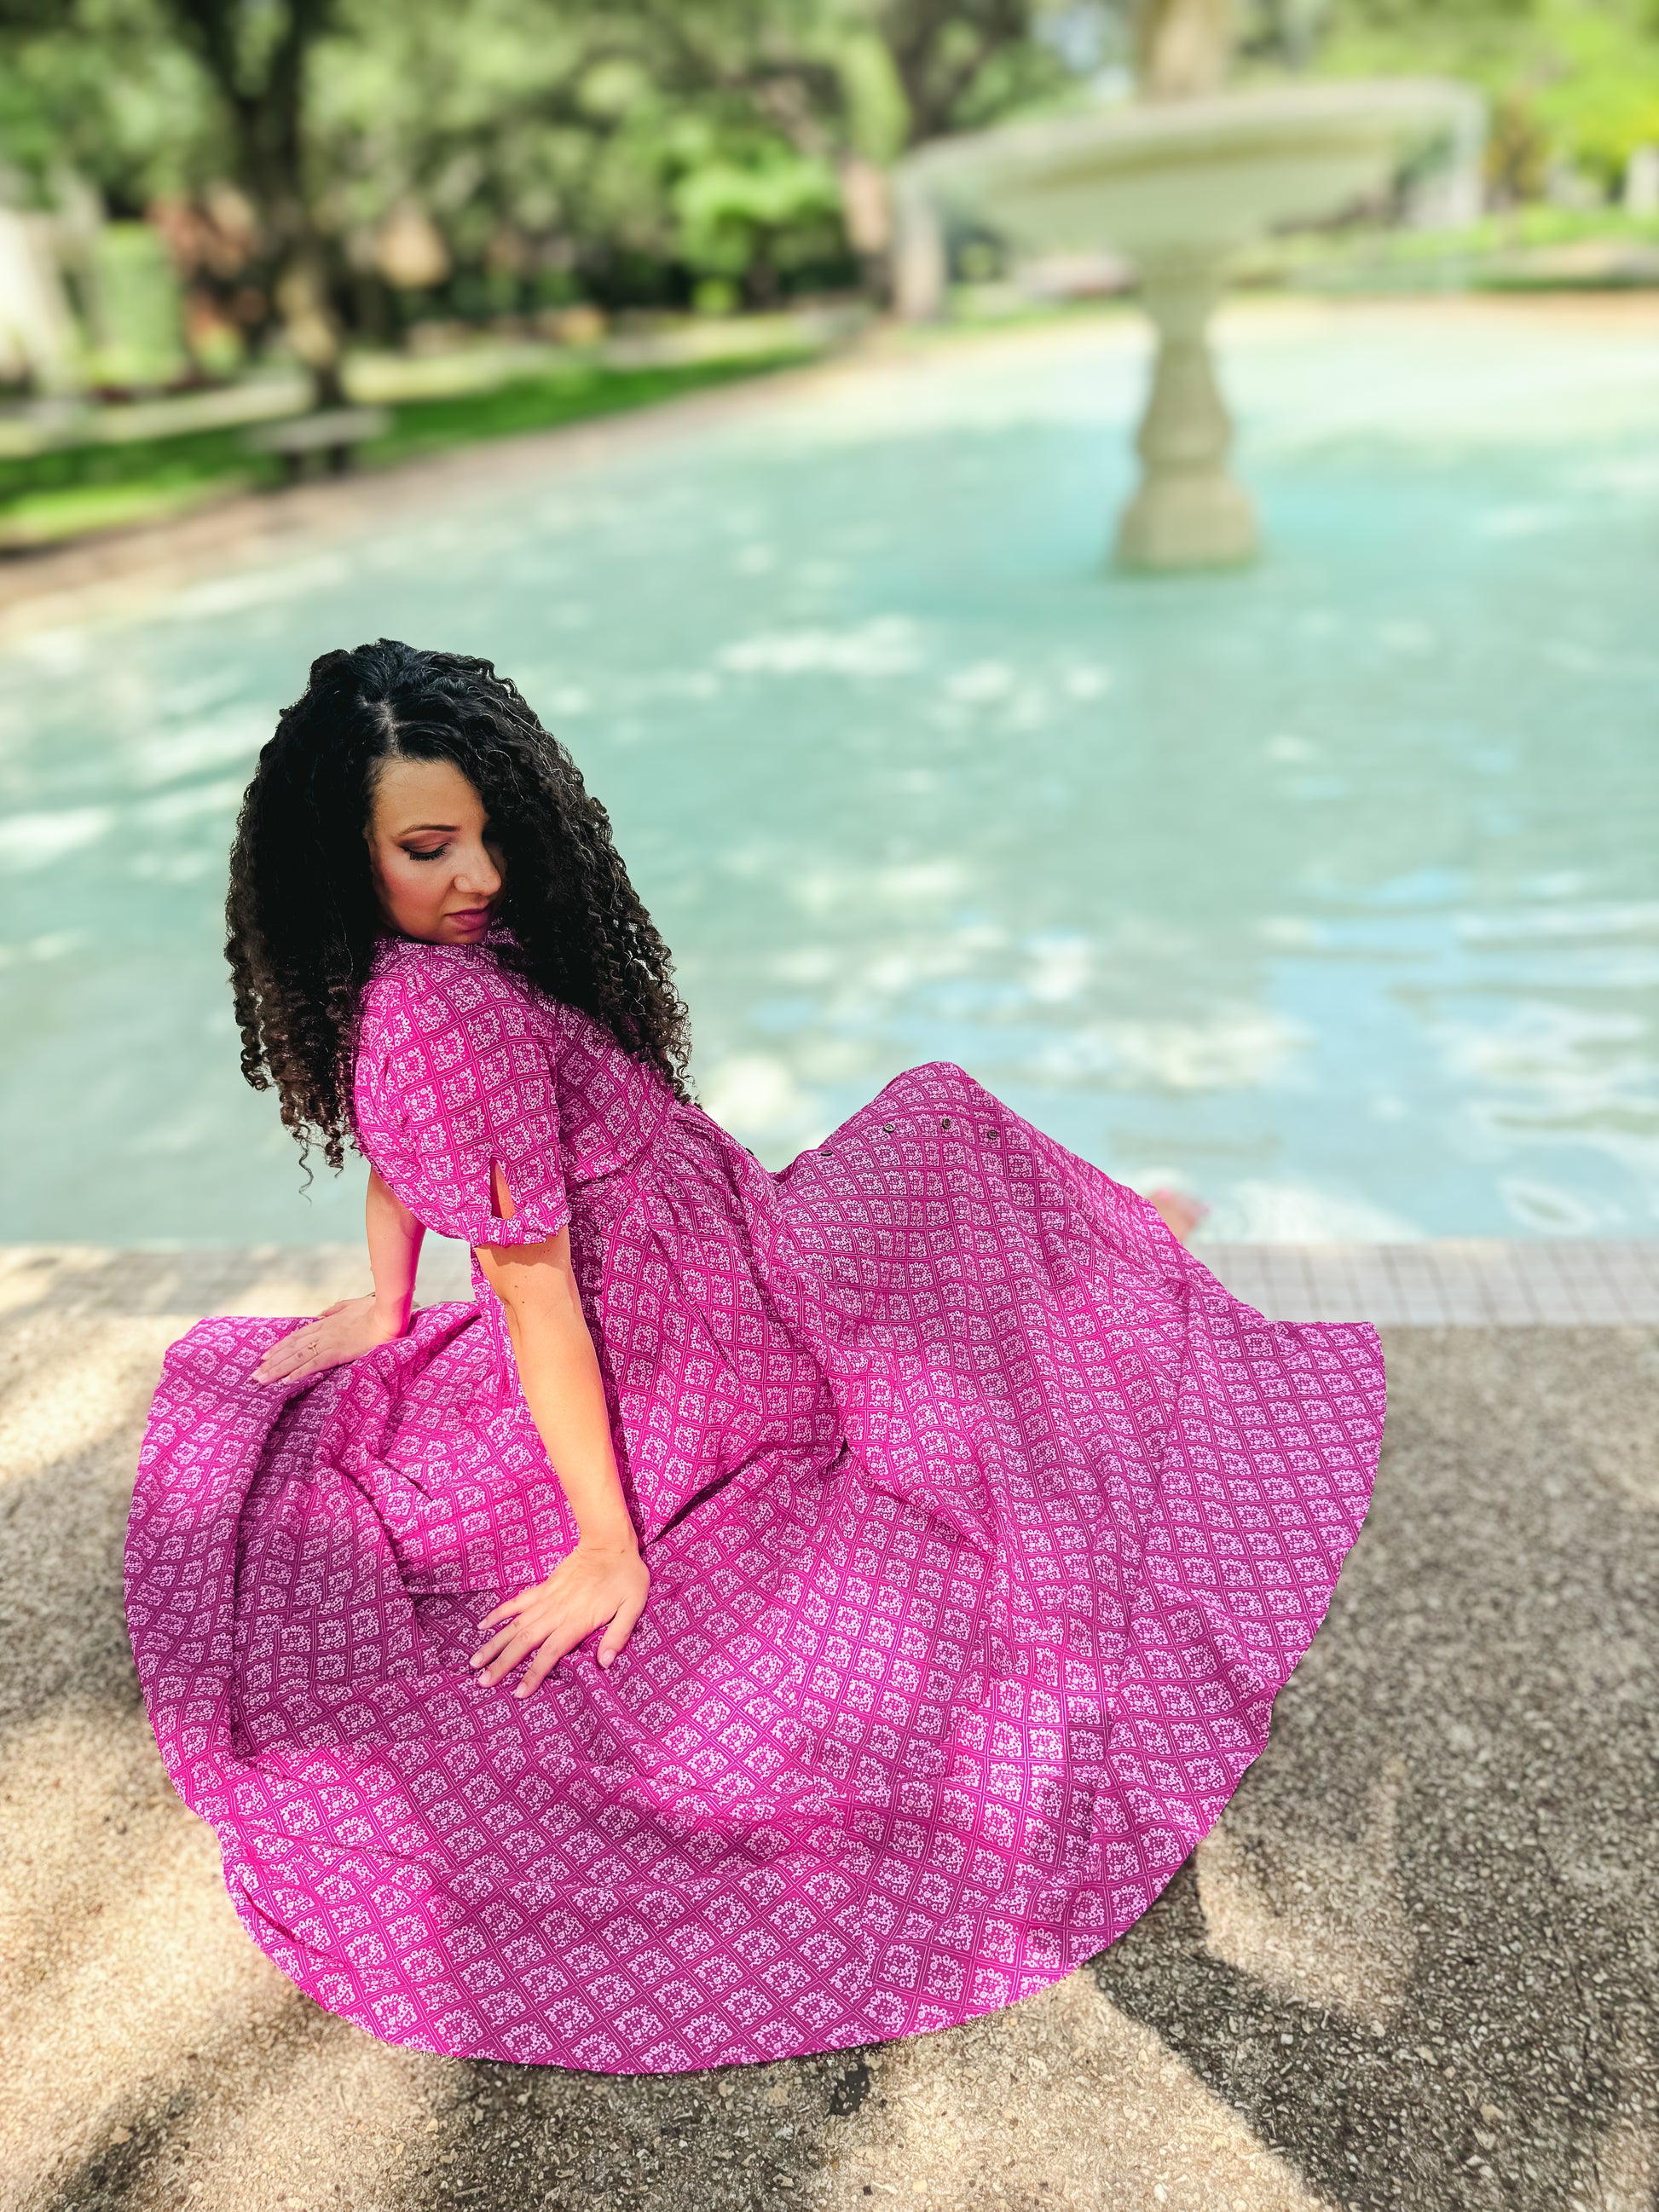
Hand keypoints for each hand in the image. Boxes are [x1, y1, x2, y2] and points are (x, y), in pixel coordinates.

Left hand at [252, 1295, 407, 1384]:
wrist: (388, 1314)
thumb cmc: (376, 1309)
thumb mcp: (353, 1304)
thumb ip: (336, 1309)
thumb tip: (323, 1312)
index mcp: (326, 1322)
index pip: (296, 1336)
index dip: (279, 1347)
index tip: (265, 1356)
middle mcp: (323, 1332)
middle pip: (291, 1348)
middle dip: (272, 1362)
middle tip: (255, 1374)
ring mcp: (328, 1342)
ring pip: (297, 1357)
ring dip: (278, 1369)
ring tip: (262, 1380)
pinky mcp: (337, 1352)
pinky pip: (313, 1364)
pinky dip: (299, 1372)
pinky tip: (286, 1381)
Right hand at [470, 1540, 649, 1694]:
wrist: (609, 1541)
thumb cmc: (625, 1575)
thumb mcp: (633, 1606)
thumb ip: (618, 1635)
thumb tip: (605, 1663)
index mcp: (576, 1621)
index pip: (549, 1653)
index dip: (533, 1673)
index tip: (518, 1693)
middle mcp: (556, 1612)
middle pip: (524, 1642)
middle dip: (502, 1663)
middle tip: (482, 1682)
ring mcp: (546, 1599)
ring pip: (515, 1625)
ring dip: (494, 1643)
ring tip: (475, 1661)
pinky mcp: (543, 1587)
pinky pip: (517, 1602)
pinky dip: (499, 1613)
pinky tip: (483, 1625)